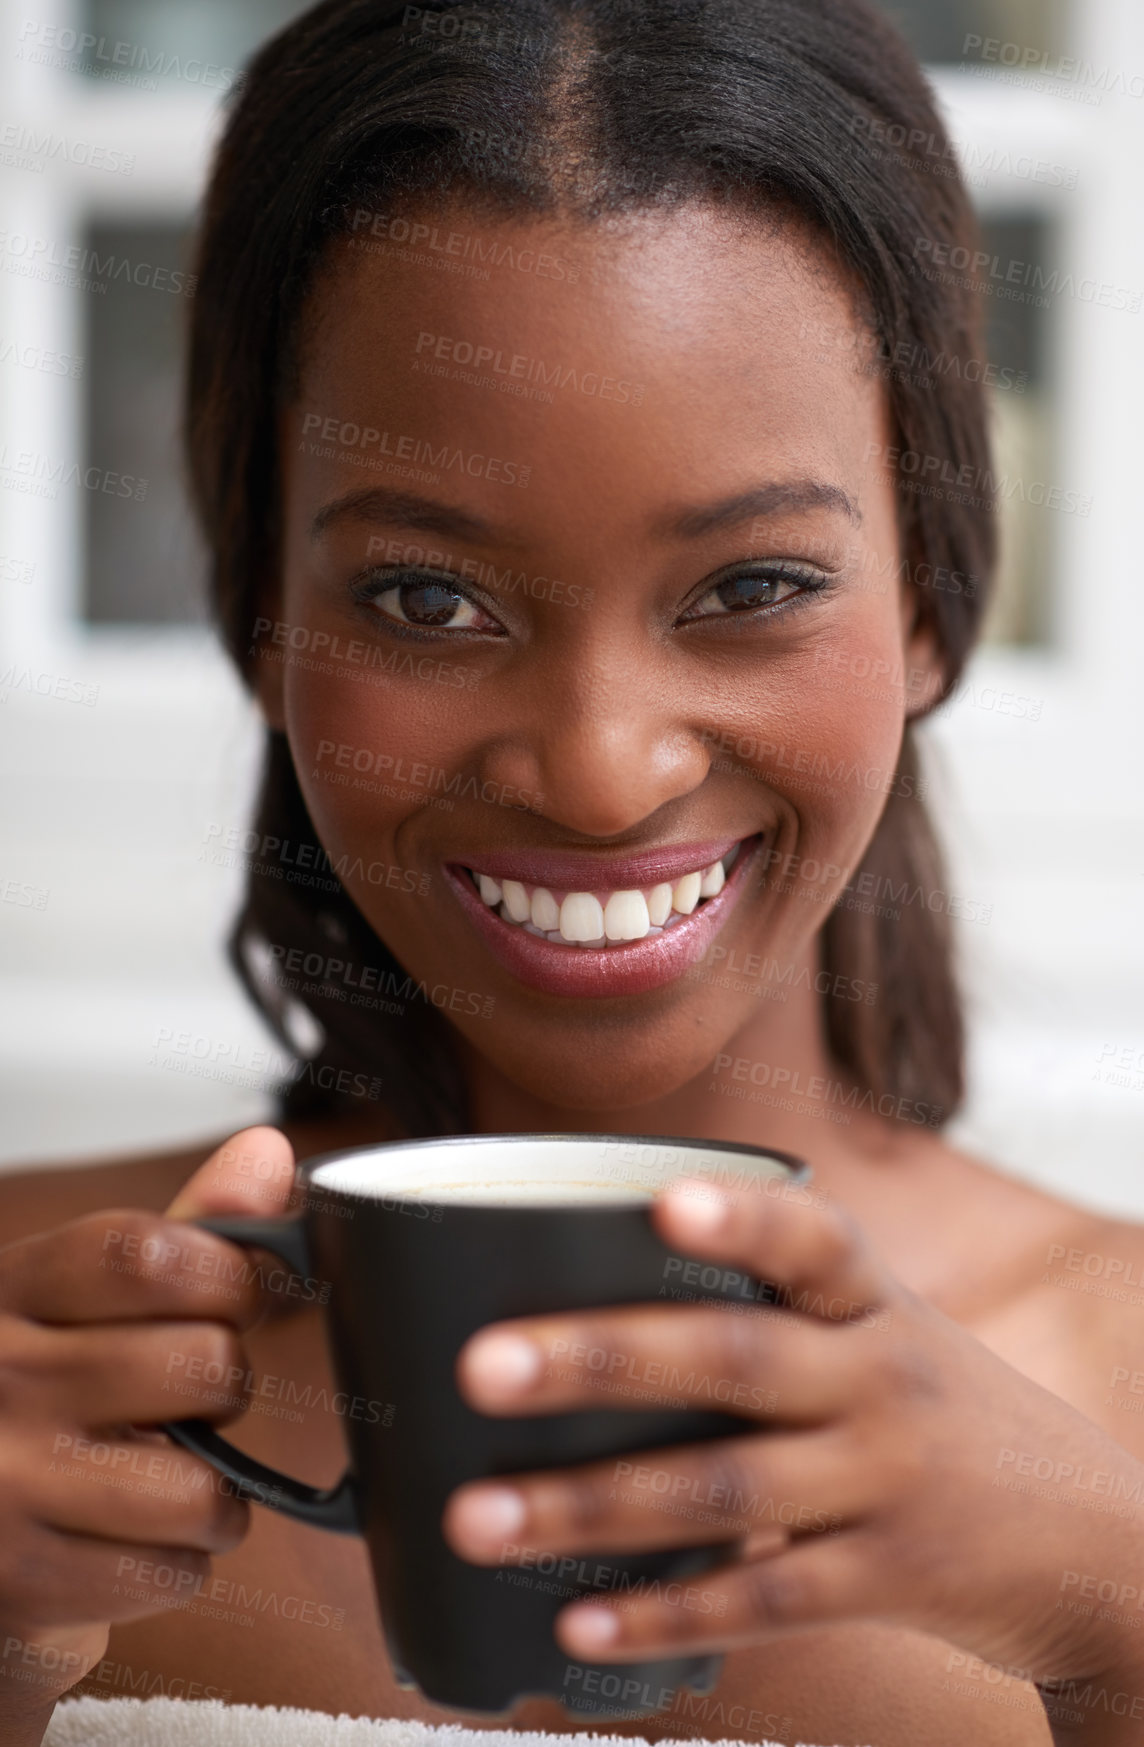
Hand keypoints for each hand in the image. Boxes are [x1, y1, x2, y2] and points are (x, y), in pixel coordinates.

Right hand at [0, 1125, 295, 1720]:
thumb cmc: (40, 1400)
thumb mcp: (86, 1302)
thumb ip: (183, 1230)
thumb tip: (269, 1153)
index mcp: (8, 1291)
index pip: (140, 1256)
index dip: (227, 1271)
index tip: (241, 1290)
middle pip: (198, 1363)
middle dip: (226, 1383)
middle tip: (190, 1396)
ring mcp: (3, 1485)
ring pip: (199, 1483)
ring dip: (214, 1488)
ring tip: (168, 1472)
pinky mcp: (22, 1582)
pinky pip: (173, 1569)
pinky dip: (179, 1560)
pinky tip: (132, 1537)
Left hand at [442, 1176, 1143, 1710]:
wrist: (1096, 1538)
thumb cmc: (936, 1413)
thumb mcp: (884, 1337)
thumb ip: (770, 1313)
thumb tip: (584, 1304)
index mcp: (871, 1301)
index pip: (811, 1237)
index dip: (739, 1216)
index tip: (661, 1200)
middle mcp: (880, 1377)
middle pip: (731, 1357)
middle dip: (601, 1359)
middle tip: (481, 1366)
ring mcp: (888, 1480)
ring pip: (724, 1488)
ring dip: (590, 1505)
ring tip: (475, 1516)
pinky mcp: (891, 1579)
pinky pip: (767, 1598)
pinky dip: (667, 1614)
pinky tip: (579, 1622)